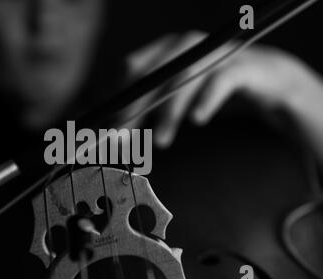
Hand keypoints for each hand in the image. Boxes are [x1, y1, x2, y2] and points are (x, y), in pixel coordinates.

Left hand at [126, 32, 322, 150]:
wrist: (265, 80)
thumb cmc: (211, 89)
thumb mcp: (175, 97)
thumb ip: (148, 108)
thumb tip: (115, 131)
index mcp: (165, 50)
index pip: (132, 69)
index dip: (117, 96)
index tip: (106, 125)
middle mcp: (185, 46)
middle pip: (153, 74)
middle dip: (134, 108)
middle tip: (121, 137)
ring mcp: (212, 53)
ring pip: (184, 79)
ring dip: (169, 112)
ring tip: (160, 141)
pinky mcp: (241, 66)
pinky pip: (222, 81)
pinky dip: (208, 99)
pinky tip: (198, 119)